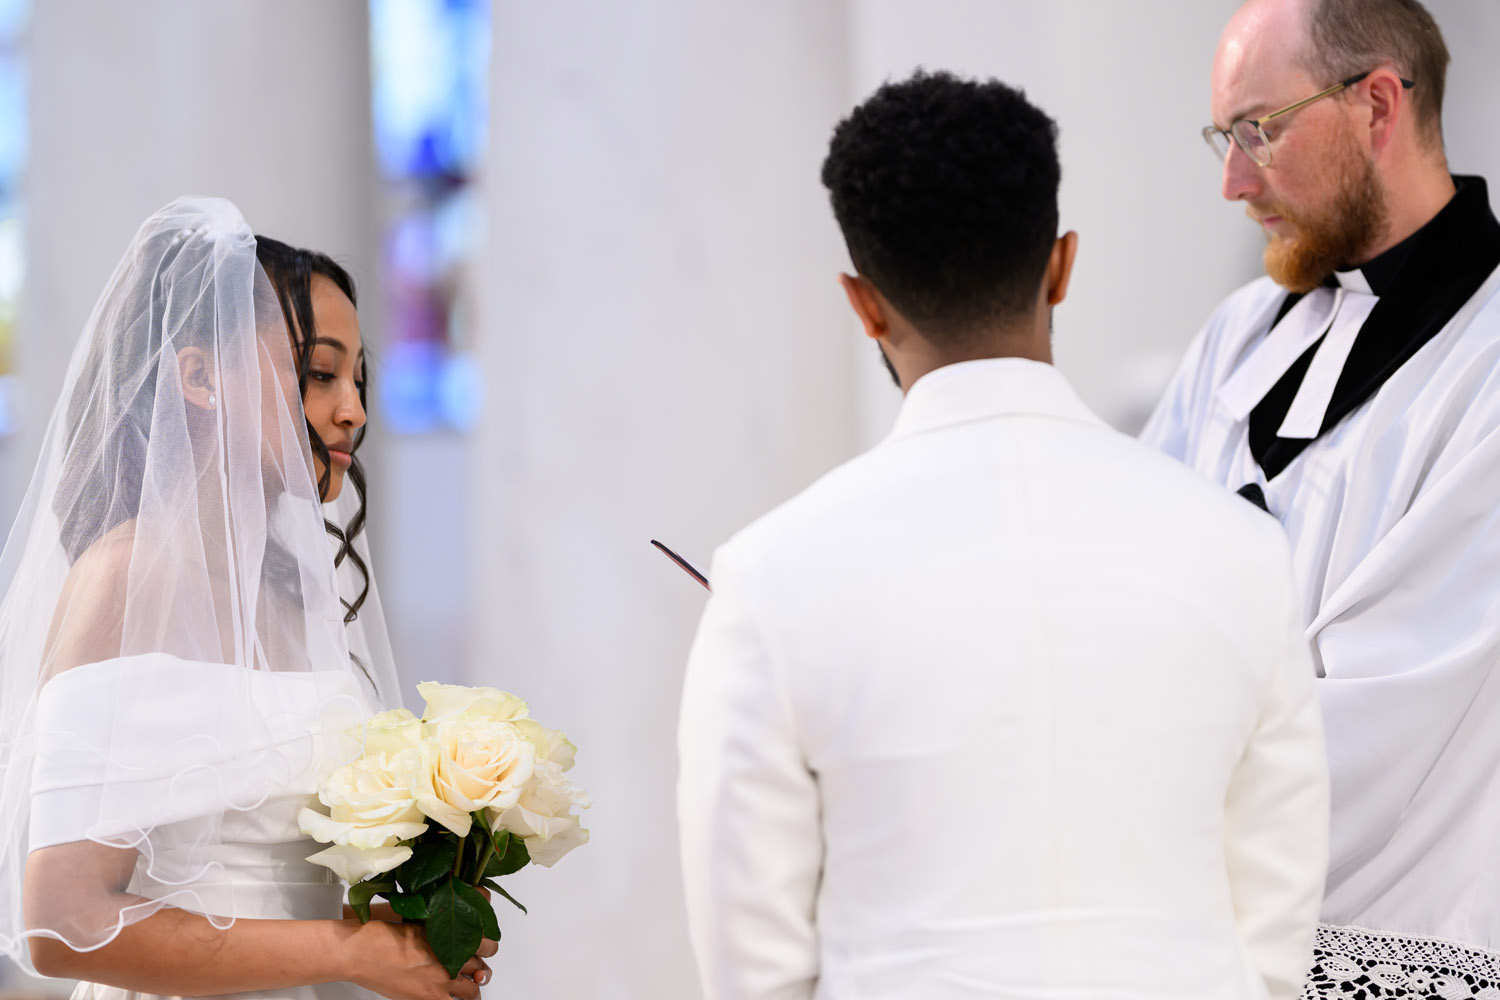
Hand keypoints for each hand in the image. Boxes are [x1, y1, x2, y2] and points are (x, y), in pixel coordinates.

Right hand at [343, 919, 496, 999]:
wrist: (363, 951)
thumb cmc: (384, 935)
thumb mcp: (420, 923)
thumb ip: (439, 931)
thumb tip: (449, 936)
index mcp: (452, 935)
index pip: (487, 945)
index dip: (487, 949)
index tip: (485, 951)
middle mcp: (451, 957)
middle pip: (481, 968)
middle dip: (480, 971)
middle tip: (476, 973)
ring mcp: (442, 980)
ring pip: (472, 990)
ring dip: (471, 991)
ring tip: (468, 992)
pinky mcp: (428, 997)